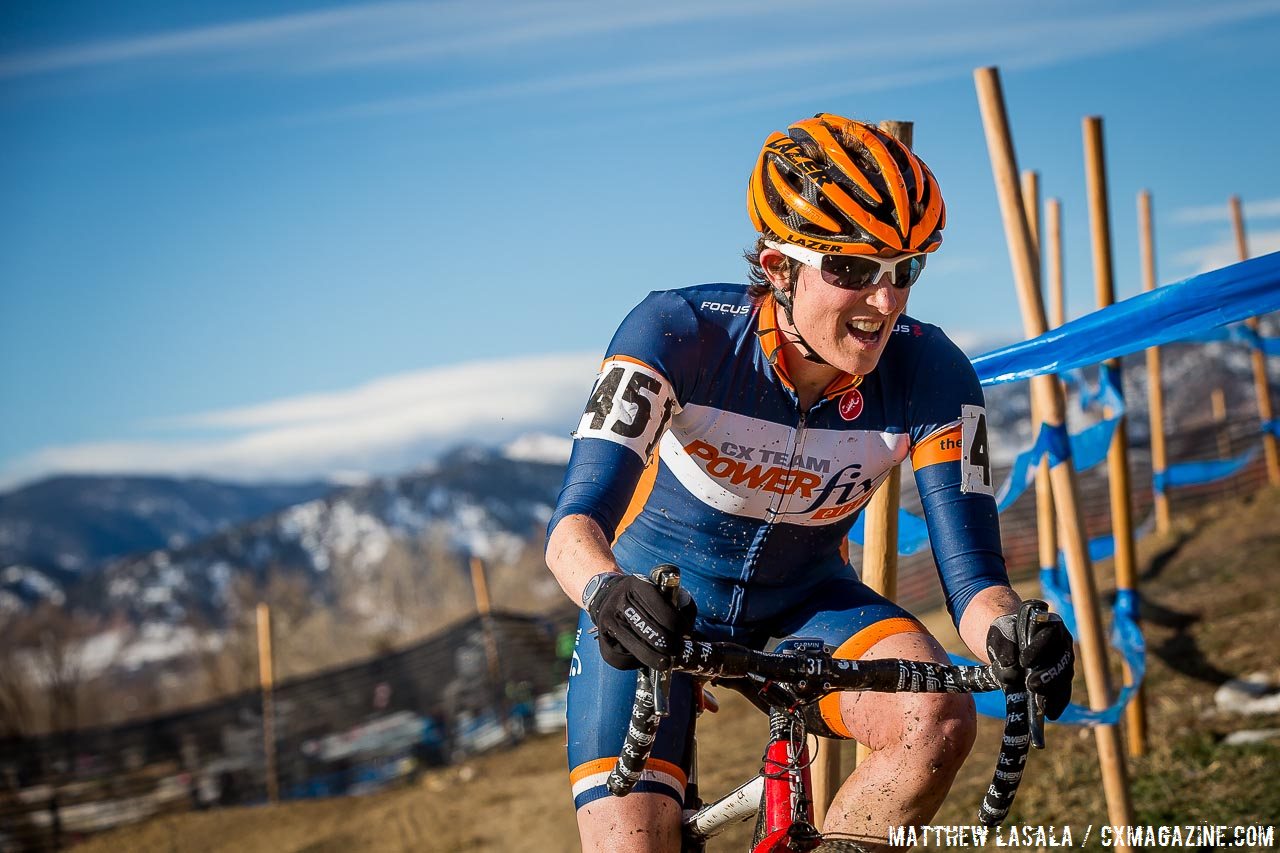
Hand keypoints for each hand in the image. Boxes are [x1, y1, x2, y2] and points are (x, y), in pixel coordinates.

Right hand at [587, 572, 696, 670]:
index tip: (685, 632)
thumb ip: (679, 603)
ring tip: (665, 662)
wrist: (608, 594)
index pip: (664, 612)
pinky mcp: (601, 635)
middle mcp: (620, 600)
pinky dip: (633, 663)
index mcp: (638, 585)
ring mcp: (608, 618)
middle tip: (677, 649)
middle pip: (651, 632)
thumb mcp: (660, 590)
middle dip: (670, 646)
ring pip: (636, 647)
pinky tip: (642, 659)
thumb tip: (688, 630)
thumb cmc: (643, 597)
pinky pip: (618, 658)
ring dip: (655, 659)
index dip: (679, 627)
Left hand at [986, 603, 1074, 719]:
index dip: (1038, 647)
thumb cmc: (1007, 633)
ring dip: (1053, 692)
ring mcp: (1064, 660)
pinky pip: (1063, 690)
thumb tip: (1010, 669)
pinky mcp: (1062, 676)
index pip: (1050, 633)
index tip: (1024, 661)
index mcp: (1049, 623)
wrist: (1010, 639)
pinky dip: (1057, 702)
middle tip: (1032, 686)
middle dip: (1048, 674)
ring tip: (1041, 705)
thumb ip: (1004, 647)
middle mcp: (1062, 641)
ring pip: (1064, 677)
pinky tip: (1050, 714)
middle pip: (1061, 659)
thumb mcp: (1000, 635)